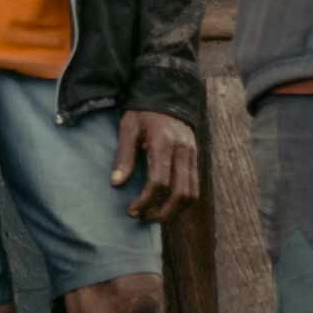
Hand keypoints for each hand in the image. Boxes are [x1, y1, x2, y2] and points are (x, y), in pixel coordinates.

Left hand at [111, 108, 201, 223]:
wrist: (167, 95)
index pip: (159, 181)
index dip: (146, 201)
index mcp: (164, 142)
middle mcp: (183, 150)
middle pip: (180, 193)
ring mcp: (193, 155)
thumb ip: (124, 156)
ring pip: (192, 194)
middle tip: (143, 217)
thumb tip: (116, 183)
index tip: (132, 210)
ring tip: (154, 216)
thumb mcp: (128, 128)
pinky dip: (183, 202)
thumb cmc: (143, 113)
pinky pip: (195, 187)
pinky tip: (167, 206)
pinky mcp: (196, 158)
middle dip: (162, 212)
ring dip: (174, 211)